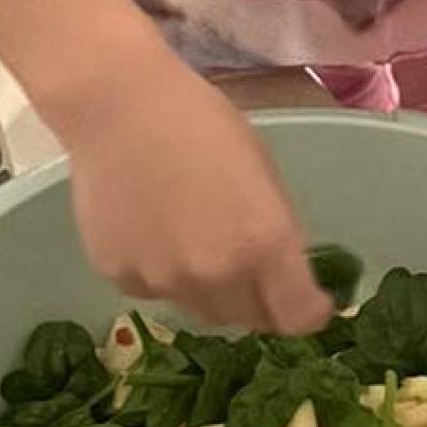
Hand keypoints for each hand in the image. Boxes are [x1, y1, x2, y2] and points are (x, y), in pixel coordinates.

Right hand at [56, 42, 330, 335]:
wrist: (117, 107)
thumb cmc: (200, 121)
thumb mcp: (262, 170)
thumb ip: (276, 230)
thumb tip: (282, 270)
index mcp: (264, 244)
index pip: (299, 318)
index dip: (308, 311)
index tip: (309, 300)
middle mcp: (217, 277)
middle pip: (248, 319)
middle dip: (257, 298)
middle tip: (245, 261)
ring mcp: (165, 283)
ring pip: (200, 308)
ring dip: (209, 288)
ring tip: (192, 237)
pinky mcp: (121, 278)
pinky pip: (154, 290)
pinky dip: (161, 272)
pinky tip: (150, 227)